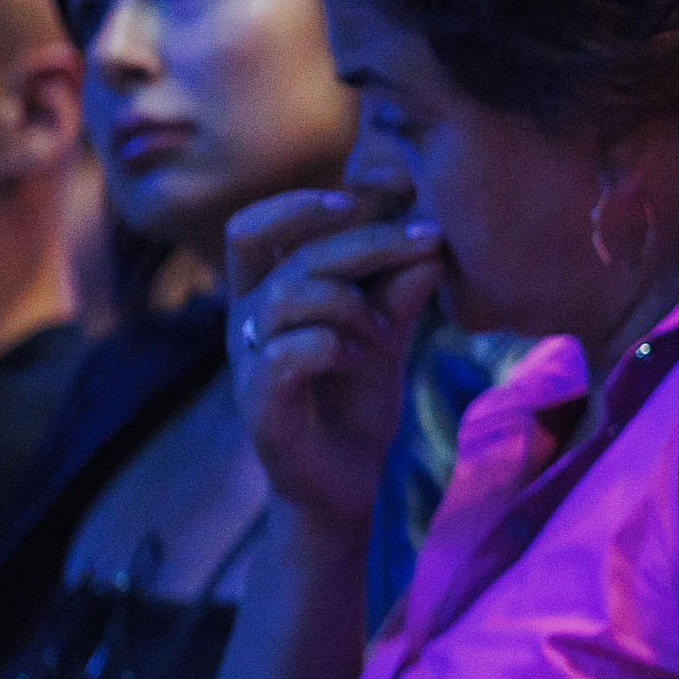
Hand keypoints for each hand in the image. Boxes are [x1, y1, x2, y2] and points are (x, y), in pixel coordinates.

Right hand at [225, 188, 444, 528]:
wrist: (344, 482)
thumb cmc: (354, 399)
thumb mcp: (385, 335)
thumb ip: (400, 289)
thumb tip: (433, 238)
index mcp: (265, 295)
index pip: (253, 227)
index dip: (298, 205)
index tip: (361, 197)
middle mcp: (246, 323)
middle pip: (288, 257)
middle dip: (361, 242)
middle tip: (422, 239)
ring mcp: (246, 365)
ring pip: (284, 300)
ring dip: (348, 303)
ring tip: (386, 331)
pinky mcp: (259, 408)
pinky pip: (281, 357)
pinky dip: (327, 346)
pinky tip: (358, 358)